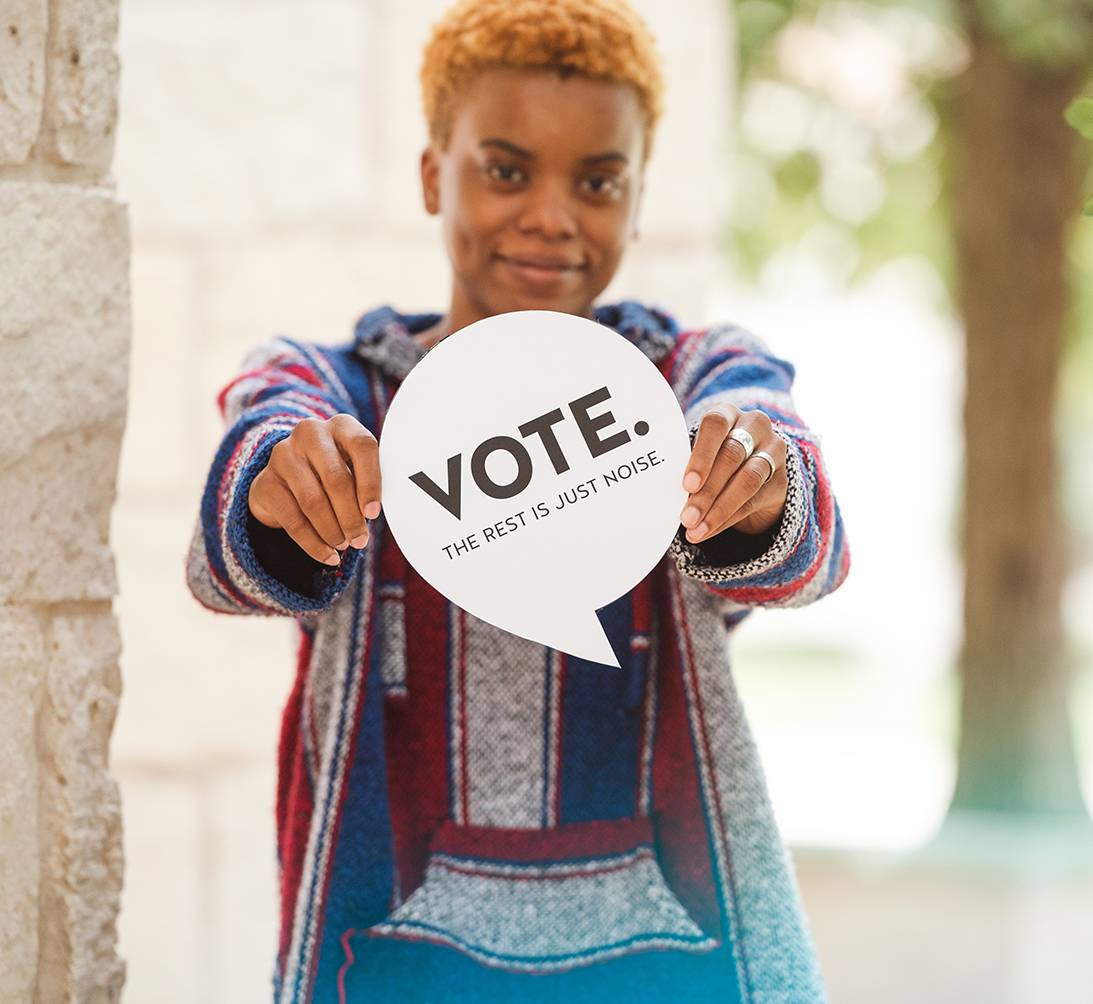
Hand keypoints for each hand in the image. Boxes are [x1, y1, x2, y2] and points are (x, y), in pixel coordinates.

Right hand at [248, 414, 381, 565]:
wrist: (287, 478)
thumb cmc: (335, 474)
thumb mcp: (355, 470)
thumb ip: (368, 485)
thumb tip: (374, 516)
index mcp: (341, 425)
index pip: (362, 446)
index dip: (371, 482)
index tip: (374, 513)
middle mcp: (310, 433)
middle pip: (336, 478)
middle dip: (351, 516)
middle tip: (360, 540)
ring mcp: (284, 455)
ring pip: (313, 501)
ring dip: (332, 531)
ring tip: (344, 546)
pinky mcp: (265, 482)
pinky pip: (293, 520)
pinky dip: (313, 544)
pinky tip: (328, 556)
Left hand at [678, 405, 788, 543]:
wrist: (752, 472)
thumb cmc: (714, 458)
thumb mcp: (701, 454)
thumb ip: (689, 466)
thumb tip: (667, 494)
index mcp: (728, 414)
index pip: (716, 425)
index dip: (702, 456)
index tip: (687, 484)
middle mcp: (755, 427)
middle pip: (732, 455)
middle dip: (707, 490)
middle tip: (687, 517)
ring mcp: (773, 452)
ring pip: (747, 480)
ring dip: (718, 509)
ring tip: (696, 529)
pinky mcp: (782, 480)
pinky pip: (754, 501)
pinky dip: (728, 518)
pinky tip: (709, 529)